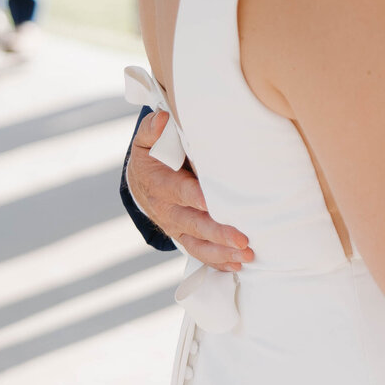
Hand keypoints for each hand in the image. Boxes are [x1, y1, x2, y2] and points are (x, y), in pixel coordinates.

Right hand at [128, 110, 253, 270]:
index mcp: (160, 184)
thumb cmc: (150, 157)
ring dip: (222, 252)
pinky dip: (217, 261)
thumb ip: (152, 129)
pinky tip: (237, 265)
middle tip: (242, 239)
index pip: (180, 192)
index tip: (212, 204)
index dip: (195, 198)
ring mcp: (176, 226)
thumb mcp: (146, 141)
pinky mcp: (184, 236)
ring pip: (198, 244)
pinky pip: (199, 252)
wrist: (139, 183)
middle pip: (194, 224)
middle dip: (218, 233)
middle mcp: (168, 210)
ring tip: (246, 255)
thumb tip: (163, 119)